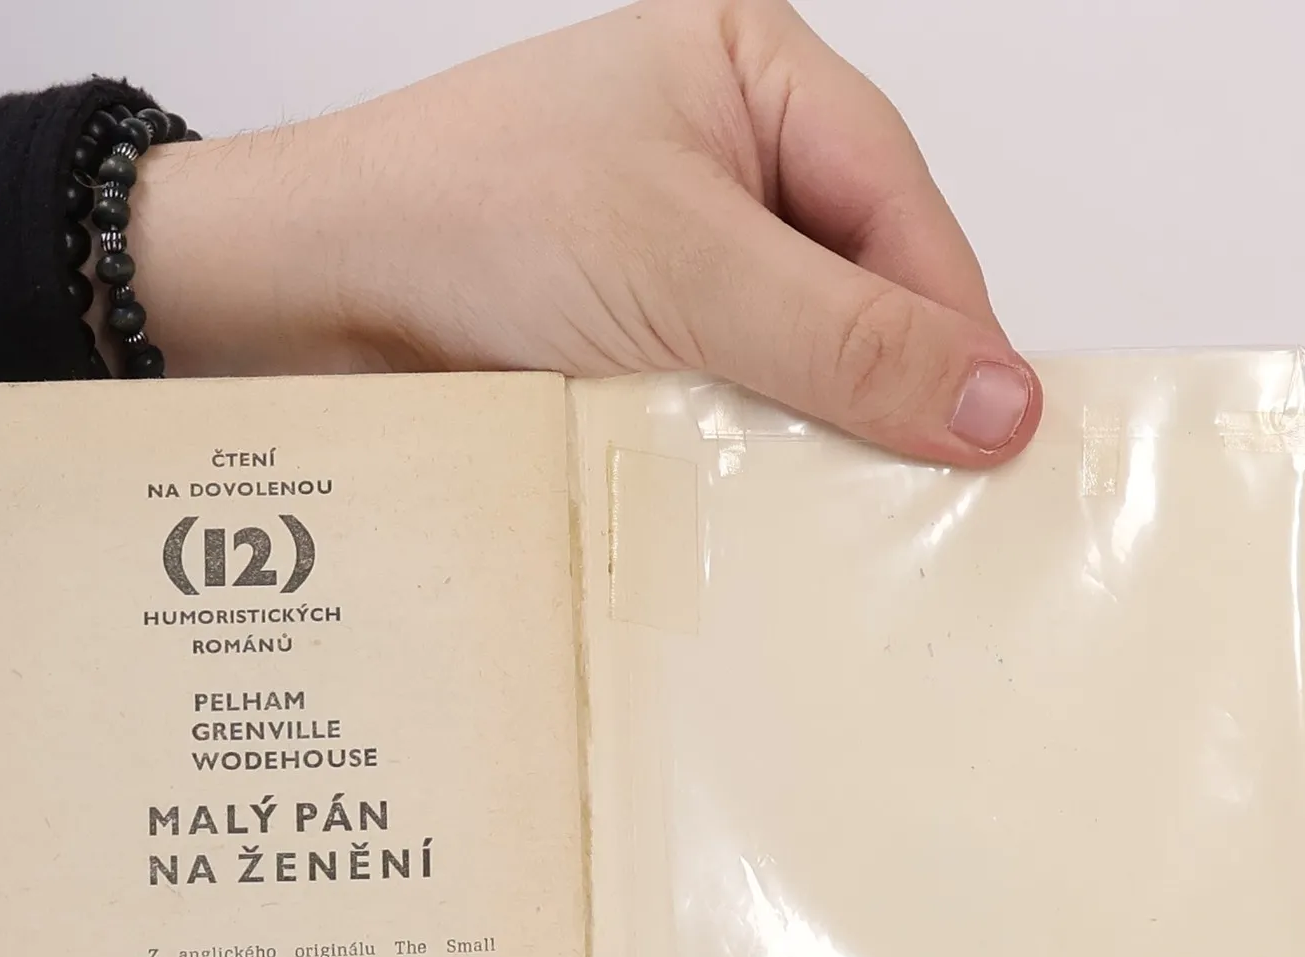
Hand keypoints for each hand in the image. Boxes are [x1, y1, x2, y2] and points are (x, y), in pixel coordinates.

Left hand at [137, 0, 1039, 464]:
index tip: (998, 439)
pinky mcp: (635, 354)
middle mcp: (727, 168)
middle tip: (929, 506)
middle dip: (885, 395)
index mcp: (755, 80)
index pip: (902, 210)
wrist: (303, 302)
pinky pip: (728, 416)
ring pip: (796, 368)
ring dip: (808, 445)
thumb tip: (1002, 401)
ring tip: (840, 528)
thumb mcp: (684, 266)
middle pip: (862, 293)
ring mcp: (678, 267)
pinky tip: (753, 521)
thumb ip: (844, 338)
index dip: (953, 328)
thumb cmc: (465, 221)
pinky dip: (742, 470)